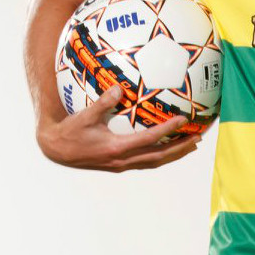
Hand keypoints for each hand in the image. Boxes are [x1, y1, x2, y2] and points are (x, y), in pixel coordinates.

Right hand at [37, 85, 201, 171]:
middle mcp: (122, 160)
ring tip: (192, 144)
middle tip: (198, 137)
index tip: (182, 121)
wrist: (56, 150)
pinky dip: (162, 154)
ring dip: (175, 154)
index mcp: (115, 148)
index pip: (148, 140)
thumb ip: (102, 103)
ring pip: (155, 162)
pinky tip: (170, 147)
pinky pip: (147, 160)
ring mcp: (121, 165)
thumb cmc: (69, 131)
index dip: (167, 131)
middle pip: (158, 157)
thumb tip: (118, 89)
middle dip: (180, 148)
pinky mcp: (120, 165)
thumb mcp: (84, 116)